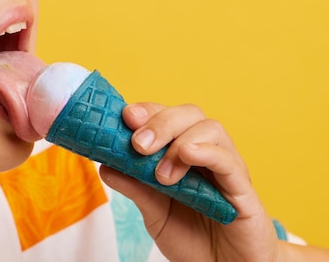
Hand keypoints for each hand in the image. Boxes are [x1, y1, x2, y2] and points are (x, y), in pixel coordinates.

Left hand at [100, 102, 280, 261]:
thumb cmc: (191, 237)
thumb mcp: (153, 212)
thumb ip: (134, 187)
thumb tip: (105, 166)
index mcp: (181, 152)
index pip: (165, 115)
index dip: (146, 111)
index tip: (125, 117)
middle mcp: (205, 152)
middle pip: (188, 114)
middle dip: (160, 122)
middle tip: (139, 144)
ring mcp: (226, 167)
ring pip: (210, 129)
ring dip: (179, 143)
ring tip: (161, 174)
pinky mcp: (243, 190)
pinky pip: (228, 160)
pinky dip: (207, 152)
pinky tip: (188, 155)